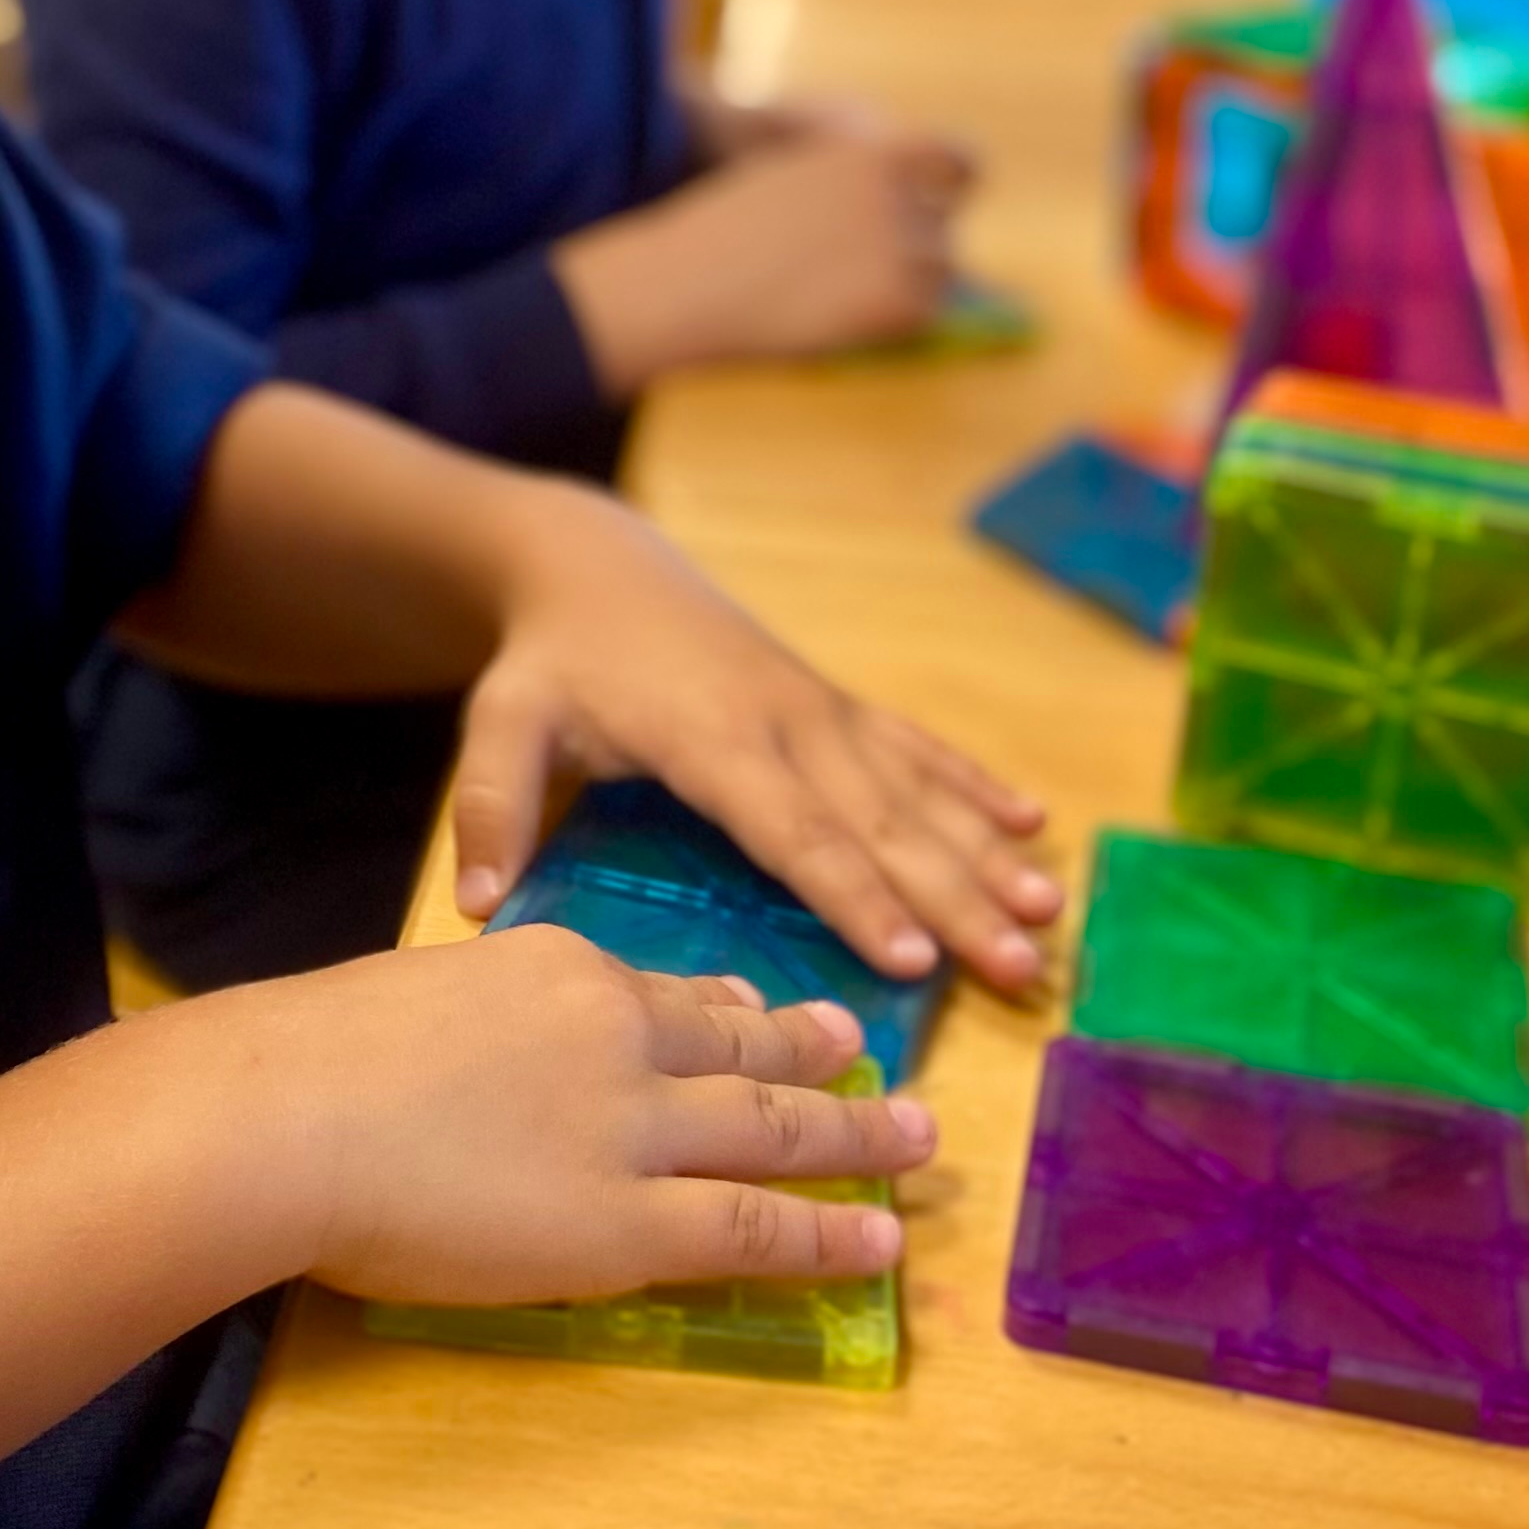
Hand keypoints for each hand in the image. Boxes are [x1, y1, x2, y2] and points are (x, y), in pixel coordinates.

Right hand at [268, 929, 932, 1307]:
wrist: (291, 1112)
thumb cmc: (314, 1057)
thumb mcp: (419, 998)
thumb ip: (479, 1024)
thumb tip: (485, 1064)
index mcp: (562, 968)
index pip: (670, 995)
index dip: (734, 1010)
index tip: (769, 1012)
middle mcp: (620, 1036)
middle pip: (745, 1048)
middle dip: (821, 1058)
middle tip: (876, 1060)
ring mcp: (632, 1129)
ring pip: (775, 1130)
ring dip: (856, 1138)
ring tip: (916, 1143)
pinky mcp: (624, 1224)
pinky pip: (749, 1228)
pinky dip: (824, 1236)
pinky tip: (873, 1241)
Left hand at [446, 490, 1057, 986]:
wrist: (594, 562)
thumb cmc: (550, 659)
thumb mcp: (501, 721)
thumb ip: (492, 806)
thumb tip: (480, 912)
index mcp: (710, 739)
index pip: (792, 831)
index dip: (854, 894)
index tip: (912, 957)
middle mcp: (783, 722)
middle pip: (879, 822)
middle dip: (952, 897)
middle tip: (1016, 966)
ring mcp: (818, 708)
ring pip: (914, 789)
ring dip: (983, 852)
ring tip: (1047, 911)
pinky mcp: (832, 703)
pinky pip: (914, 746)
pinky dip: (972, 784)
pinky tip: (1031, 825)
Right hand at [554, 125, 977, 392]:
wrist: (689, 282)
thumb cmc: (723, 236)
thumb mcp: (792, 183)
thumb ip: (852, 190)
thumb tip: (903, 219)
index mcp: (871, 150)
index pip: (960, 159)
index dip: (956, 183)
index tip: (947, 207)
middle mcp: (896, 188)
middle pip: (945, 226)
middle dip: (914, 250)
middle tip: (852, 274)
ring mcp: (902, 241)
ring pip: (940, 273)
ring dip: (905, 287)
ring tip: (835, 296)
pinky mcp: (900, 297)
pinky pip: (923, 315)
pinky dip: (891, 323)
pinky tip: (836, 318)